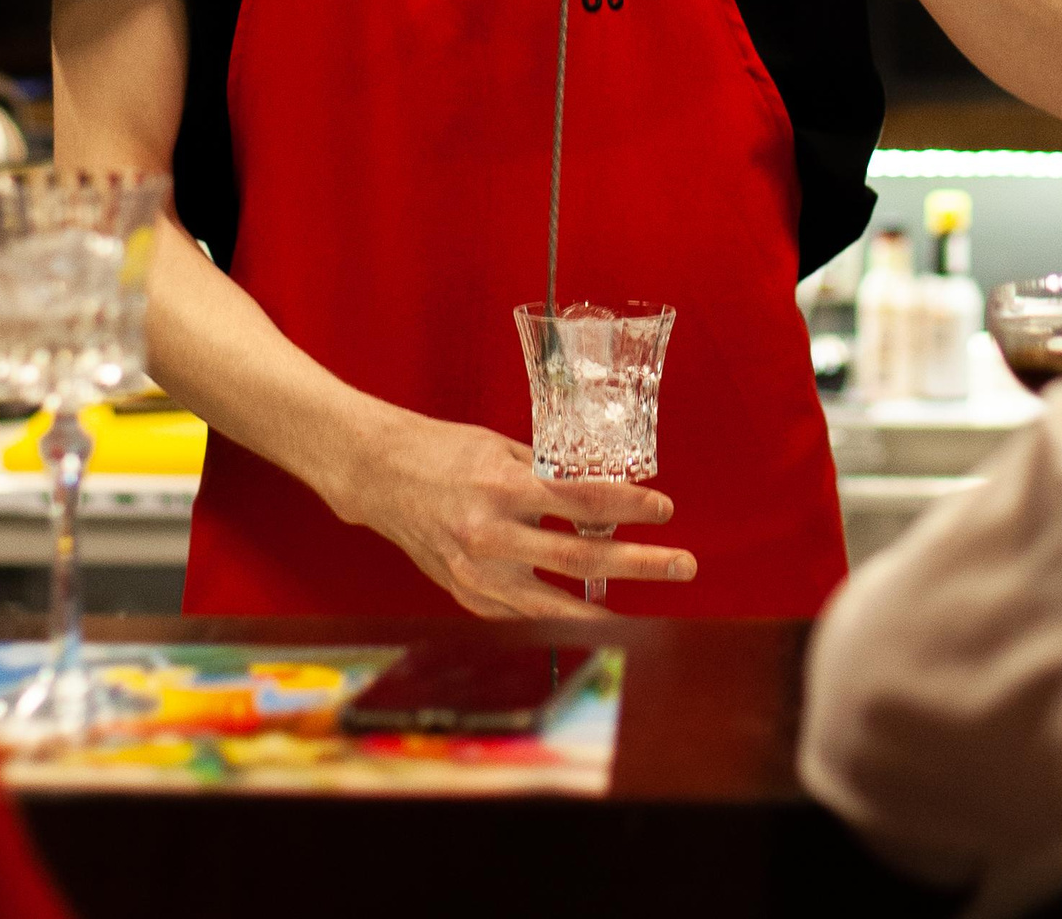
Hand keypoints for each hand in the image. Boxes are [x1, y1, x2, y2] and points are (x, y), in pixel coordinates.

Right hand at [330, 407, 696, 618]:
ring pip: (555, 604)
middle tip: (682, 563)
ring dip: (605, 606)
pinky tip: (588, 614)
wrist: (379, 477)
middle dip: (640, 561)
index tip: (664, 508)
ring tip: (647, 611)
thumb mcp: (498, 448)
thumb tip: (596, 494)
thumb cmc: (441, 452)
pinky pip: (523, 612)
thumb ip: (546, 474)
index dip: (628, 505)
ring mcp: (477, 574)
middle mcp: (491, 537)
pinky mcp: (467, 595)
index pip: (581, 500)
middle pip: (581, 556)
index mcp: (502, 489)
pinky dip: (557, 613)